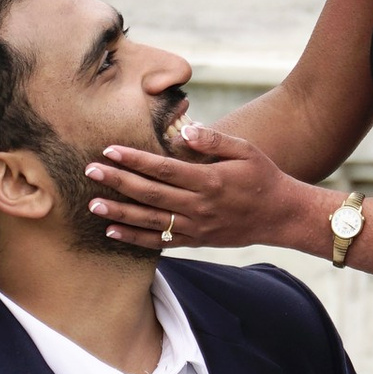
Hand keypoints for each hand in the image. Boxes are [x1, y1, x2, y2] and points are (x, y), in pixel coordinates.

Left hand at [87, 122, 325, 256]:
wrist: (281, 216)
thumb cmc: (263, 177)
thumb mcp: (245, 150)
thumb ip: (214, 139)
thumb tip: (185, 130)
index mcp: (209, 180)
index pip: (164, 169)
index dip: (135, 159)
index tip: (110, 151)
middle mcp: (200, 206)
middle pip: (151, 194)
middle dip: (118, 182)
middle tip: (91, 172)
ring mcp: (197, 227)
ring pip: (151, 221)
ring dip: (120, 213)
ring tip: (93, 205)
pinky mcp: (197, 242)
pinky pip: (161, 242)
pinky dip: (135, 238)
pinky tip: (114, 231)